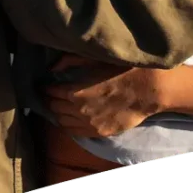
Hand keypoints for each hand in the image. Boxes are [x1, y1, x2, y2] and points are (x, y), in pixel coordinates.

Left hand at [43, 53, 167, 136]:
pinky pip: (75, 133)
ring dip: (57, 113)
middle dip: (49, 100)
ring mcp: (89, 125)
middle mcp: (78, 111)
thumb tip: (52, 67)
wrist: (149, 90)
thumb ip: (70, 61)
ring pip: (62, 122)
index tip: (42, 84)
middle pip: (54, 107)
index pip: (51, 92)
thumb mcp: (95, 59)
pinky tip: (69, 118)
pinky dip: (68, 125)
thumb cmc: (123, 70)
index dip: (45, 87)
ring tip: (57, 105)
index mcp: (75, 91)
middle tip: (48, 94)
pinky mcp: (100, 133)